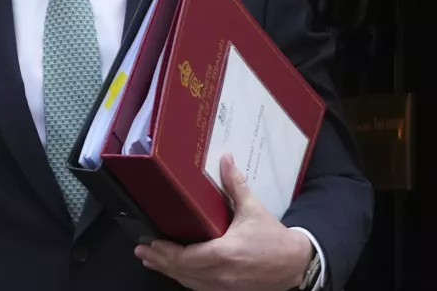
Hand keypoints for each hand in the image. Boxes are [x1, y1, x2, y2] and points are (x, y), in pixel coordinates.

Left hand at [134, 154, 312, 290]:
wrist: (295, 264)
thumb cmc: (274, 238)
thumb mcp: (253, 209)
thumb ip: (236, 185)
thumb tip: (226, 159)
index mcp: (225, 253)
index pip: (187, 256)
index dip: (166, 252)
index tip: (151, 243)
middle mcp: (221, 274)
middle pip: (182, 270)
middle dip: (160, 261)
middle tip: (141, 250)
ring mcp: (223, 286)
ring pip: (189, 281)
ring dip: (168, 271)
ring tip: (151, 260)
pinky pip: (199, 287)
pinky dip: (185, 278)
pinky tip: (175, 272)